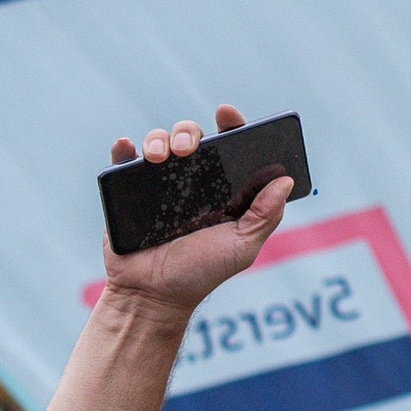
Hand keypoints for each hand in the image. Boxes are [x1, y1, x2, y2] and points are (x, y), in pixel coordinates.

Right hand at [100, 104, 294, 317]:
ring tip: (159, 157)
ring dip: (158, 139)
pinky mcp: (127, 193)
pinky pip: (123, 161)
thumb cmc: (199, 274)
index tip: (226, 114)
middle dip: (188, 132)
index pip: (228, 146)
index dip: (231, 125)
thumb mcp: (242, 247)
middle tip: (187, 149)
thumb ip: (266, 216)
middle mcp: (189, 182)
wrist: (152, 296)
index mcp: (219, 188)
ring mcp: (157, 185)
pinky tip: (128, 147)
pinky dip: (124, 149)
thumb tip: (286, 180)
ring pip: (159, 143)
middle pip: (191, 137)